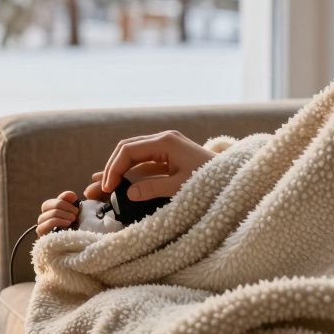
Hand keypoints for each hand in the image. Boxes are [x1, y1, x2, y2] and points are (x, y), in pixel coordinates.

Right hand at [36, 190, 79, 235]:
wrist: (80, 247)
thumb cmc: (80, 230)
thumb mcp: (77, 214)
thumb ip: (73, 202)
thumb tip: (72, 196)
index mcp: (50, 212)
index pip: (52, 200)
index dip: (63, 197)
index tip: (75, 199)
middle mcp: (44, 219)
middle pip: (47, 205)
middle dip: (64, 206)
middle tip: (76, 213)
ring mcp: (41, 228)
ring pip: (48, 214)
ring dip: (63, 214)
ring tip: (73, 219)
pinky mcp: (42, 236)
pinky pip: (45, 224)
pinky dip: (57, 221)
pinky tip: (68, 224)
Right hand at [99, 130, 215, 201]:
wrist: (235, 179)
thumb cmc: (213, 182)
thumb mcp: (181, 187)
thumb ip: (153, 188)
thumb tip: (128, 193)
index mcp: (166, 142)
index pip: (129, 150)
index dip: (114, 168)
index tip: (107, 188)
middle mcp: (164, 140)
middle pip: (128, 149)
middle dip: (111, 168)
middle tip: (98, 188)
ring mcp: (167, 148)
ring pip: (134, 156)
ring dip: (118, 171)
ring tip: (98, 186)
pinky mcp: (170, 158)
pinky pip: (145, 165)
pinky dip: (131, 174)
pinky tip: (118, 184)